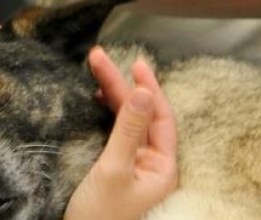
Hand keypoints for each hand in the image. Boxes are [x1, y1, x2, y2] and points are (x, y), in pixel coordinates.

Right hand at [65, 47, 176, 219]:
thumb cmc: (100, 218)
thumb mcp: (114, 169)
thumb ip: (128, 129)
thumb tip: (143, 92)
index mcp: (163, 168)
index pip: (161, 117)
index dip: (149, 87)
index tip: (134, 63)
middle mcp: (153, 166)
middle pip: (142, 115)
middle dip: (122, 86)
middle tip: (100, 57)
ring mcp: (136, 168)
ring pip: (129, 122)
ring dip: (114, 96)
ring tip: (97, 70)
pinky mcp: (118, 171)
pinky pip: (119, 134)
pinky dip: (110, 114)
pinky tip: (101, 100)